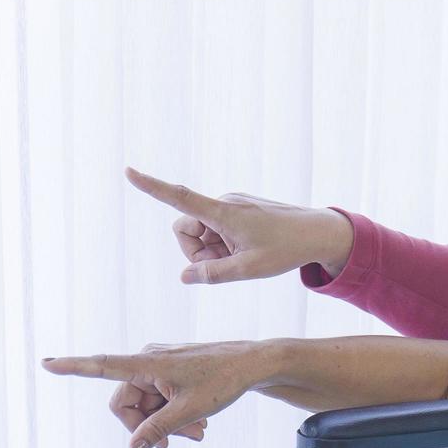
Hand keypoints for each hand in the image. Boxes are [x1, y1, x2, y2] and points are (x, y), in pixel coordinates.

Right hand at [41, 341, 265, 447]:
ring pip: (145, 405)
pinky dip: (172, 415)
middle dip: (148, 426)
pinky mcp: (168, 372)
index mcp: (148, 362)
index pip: (103, 366)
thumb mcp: (191, 410)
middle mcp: (148, 360)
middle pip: (126, 403)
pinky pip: (158, 400)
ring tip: (197, 434)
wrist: (253, 365)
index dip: (73, 367)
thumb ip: (159, 430)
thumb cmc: (225, 380)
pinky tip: (196, 424)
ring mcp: (158, 367)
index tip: (47, 363)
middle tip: (181, 442)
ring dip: (165, 424)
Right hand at [125, 168, 354, 283]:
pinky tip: (249, 250)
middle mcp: (224, 202)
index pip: (179, 198)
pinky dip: (224, 245)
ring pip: (202, 232)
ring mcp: (232, 204)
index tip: (128, 172)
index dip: (151, 186)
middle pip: (186, 230)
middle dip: (196, 252)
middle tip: (227, 266)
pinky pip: (217, 229)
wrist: (319, 232)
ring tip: (243, 257)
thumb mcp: (248, 270)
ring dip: (213, 250)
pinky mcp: (239, 208)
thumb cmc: (286, 250)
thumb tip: (185, 276)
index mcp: (223, 213)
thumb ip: (212, 274)